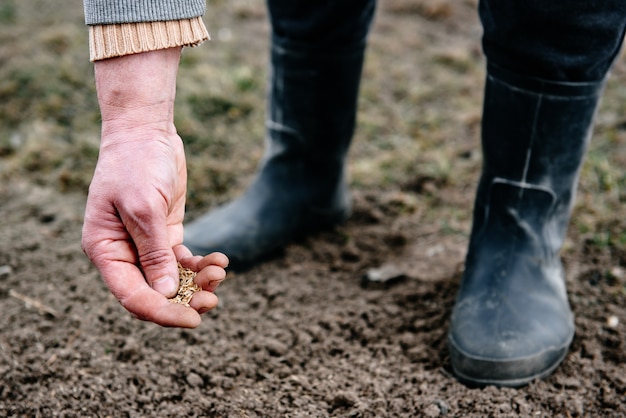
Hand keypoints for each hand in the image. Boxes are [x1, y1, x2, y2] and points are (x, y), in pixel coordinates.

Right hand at [81, 48, 223, 326]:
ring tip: (220, 270)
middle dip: (186, 301)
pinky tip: (220, 260)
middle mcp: (123, 252)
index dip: (161, 312)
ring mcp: (145, 244)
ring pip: (173, 280)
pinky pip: (183, 261)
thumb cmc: (136, 164)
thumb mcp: (144, 208)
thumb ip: (153, 253)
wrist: (145, 131)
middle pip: (154, 293)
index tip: (193, 320)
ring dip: (198, 282)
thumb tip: (165, 295)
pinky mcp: (165, 233)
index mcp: (106, 249)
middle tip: (214, 299)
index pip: (132, 295)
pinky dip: (201, 264)